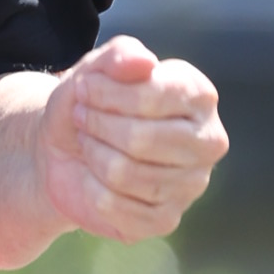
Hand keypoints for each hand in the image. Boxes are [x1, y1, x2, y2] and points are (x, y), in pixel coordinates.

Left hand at [40, 35, 226, 241]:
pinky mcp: (166, 219)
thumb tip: (144, 63)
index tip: (83, 88)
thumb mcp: (97, 68)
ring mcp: (191, 184)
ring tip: (87, 141)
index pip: (156, 95)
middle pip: (142, 139)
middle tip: (81, 116)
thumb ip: (119, 54)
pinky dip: (91, 188)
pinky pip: (118, 207)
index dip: (108, 93)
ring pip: (127, 174)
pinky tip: (91, 176)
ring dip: (93, 154)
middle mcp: (207, 142)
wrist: (66, 150)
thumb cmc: (91, 102)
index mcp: (199, 96)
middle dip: (98, 126)